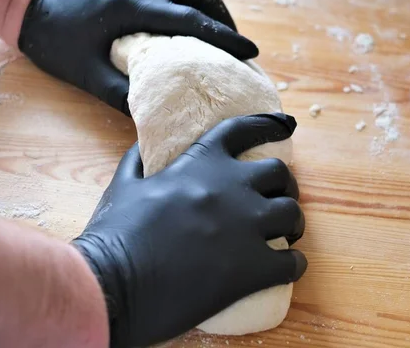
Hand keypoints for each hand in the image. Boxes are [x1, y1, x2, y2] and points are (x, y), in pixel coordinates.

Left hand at [18, 0, 257, 114]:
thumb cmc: (58, 44)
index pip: (194, 21)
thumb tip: (159, 114)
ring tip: (220, 26)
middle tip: (236, 44)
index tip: (250, 52)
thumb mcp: (89, 76)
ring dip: (212, 1)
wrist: (31, 3)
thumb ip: (124, 95)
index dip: (226, 38)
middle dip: (225, 20)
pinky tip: (196, 4)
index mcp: (134, 8)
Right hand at [72, 114, 306, 346]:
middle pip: (280, 173)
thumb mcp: (123, 186)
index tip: (285, 127)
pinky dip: (294, 264)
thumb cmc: (116, 234)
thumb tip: (141, 146)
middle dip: (285, 185)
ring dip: (294, 223)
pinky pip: (292, 262)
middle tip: (278, 198)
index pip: (244, 130)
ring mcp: (246, 227)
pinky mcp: (253, 268)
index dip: (268, 124)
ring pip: (293, 214)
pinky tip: (287, 268)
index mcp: (201, 164)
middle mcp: (232, 187)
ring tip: (287, 234)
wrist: (115, 283)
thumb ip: (137, 161)